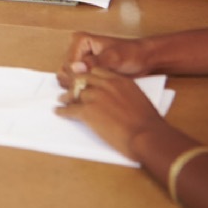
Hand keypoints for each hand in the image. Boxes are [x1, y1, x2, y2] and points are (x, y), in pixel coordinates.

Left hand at [55, 68, 169, 161]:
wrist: (147, 135)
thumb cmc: (148, 122)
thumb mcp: (139, 98)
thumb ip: (125, 94)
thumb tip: (120, 100)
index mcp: (119, 80)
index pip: (97, 72)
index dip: (89, 76)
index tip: (85, 81)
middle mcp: (105, 85)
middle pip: (83, 79)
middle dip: (75, 84)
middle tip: (71, 89)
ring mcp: (95, 97)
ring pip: (74, 93)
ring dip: (67, 97)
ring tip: (62, 99)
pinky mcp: (87, 111)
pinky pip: (70, 109)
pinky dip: (62, 111)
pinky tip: (58, 112)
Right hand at [58, 32, 152, 93]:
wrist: (143, 59)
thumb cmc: (131, 54)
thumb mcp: (114, 57)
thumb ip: (94, 62)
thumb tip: (76, 68)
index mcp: (80, 41)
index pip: (68, 64)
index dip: (76, 77)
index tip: (89, 85)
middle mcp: (77, 50)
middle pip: (65, 71)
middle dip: (77, 83)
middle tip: (93, 89)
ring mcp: (80, 61)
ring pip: (68, 79)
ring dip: (79, 87)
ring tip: (95, 90)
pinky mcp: (86, 71)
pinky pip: (76, 82)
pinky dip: (83, 89)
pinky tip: (96, 91)